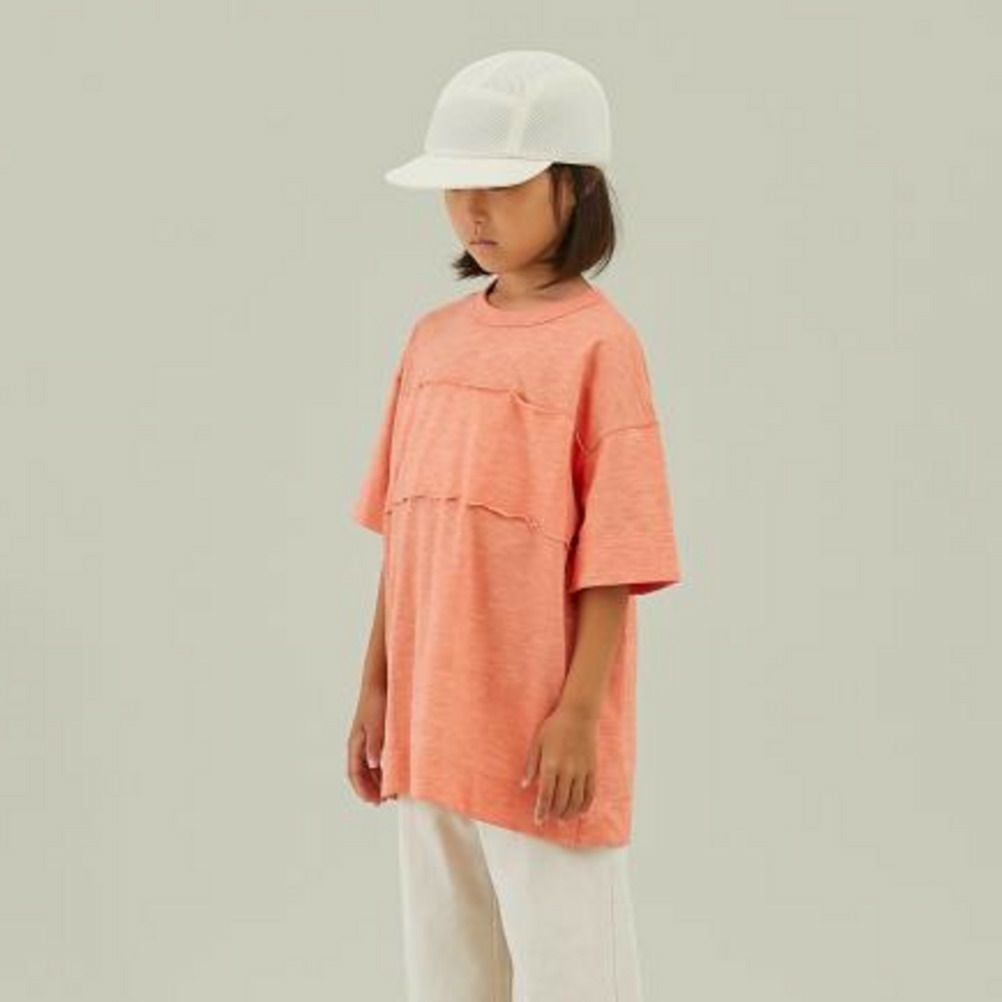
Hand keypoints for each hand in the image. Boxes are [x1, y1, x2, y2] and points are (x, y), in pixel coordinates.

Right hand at [347, 682, 386, 804]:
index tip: (374, 802)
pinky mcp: (376, 736)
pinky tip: (393, 775)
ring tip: (389, 793)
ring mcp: (367, 741)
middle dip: (370, 789)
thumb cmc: (377, 701)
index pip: (354, 773)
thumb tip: (373, 764)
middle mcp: (359, 745)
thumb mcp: (377, 724)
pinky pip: (376, 759)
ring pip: (369, 768)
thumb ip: (375, 744)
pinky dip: (382, 770)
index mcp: (356, 744)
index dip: (363, 789)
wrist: (380, 683)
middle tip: (383, 802)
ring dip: (377, 781)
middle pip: (361, 774)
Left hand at [521, 702, 598, 824]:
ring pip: (576, 800)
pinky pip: (590, 793)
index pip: (546, 795)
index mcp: (551, 764)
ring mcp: (582, 771)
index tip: (538, 820)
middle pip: (561, 801)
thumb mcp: (537, 742)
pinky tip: (580, 812)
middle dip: (554, 814)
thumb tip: (524, 785)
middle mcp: (567, 771)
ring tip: (562, 819)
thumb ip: (531, 765)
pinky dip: (586, 805)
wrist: (579, 714)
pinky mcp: (593, 769)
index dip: (541, 810)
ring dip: (569, 813)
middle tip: (549, 819)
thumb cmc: (555, 726)